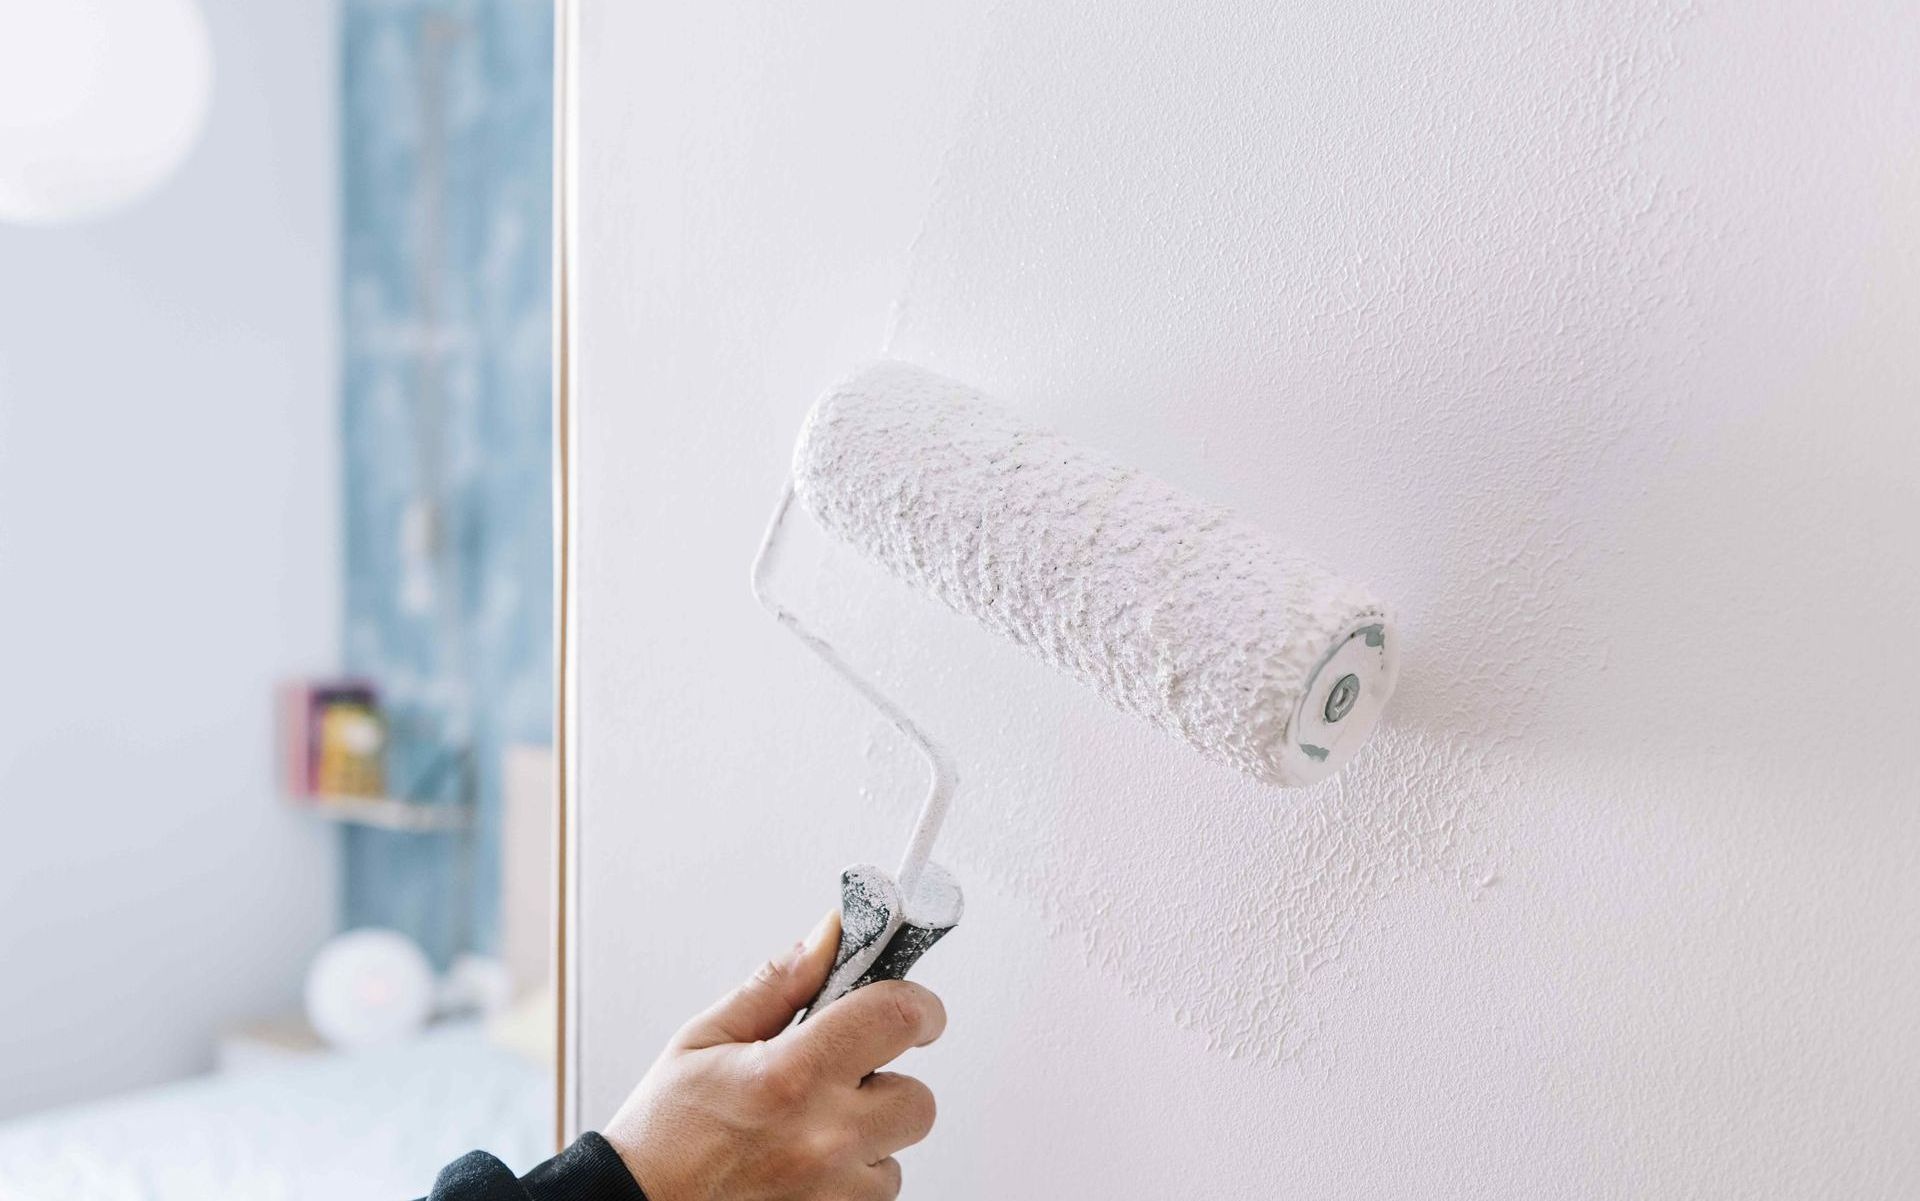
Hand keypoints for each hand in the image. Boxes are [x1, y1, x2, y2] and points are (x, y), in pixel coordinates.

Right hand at [603, 912, 945, 1200]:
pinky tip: (808, 1162)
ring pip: (899, 1146)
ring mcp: (832, 1190)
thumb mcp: (705, 1038)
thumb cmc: (664, 1131)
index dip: (920, 1005)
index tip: (916, 1009)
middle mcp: (822, 1138)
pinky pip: (877, 1187)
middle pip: (918, 1095)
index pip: (897, 1017)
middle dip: (889, 1078)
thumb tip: (831, 936)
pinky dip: (855, 1173)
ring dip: (872, 1131)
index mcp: (789, 1075)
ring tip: (812, 1125)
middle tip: (843, 1076)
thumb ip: (779, 985)